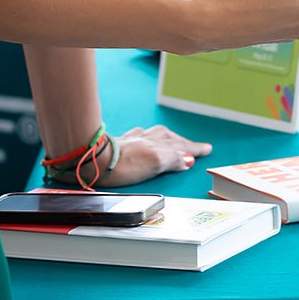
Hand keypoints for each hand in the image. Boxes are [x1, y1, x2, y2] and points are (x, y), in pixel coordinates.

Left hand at [98, 124, 212, 185]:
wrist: (92, 160)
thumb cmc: (122, 164)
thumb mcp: (154, 162)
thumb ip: (173, 158)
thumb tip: (187, 159)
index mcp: (159, 143)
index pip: (182, 146)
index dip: (194, 149)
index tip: (206, 149)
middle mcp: (147, 139)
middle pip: (171, 138)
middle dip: (183, 143)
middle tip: (194, 147)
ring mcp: (133, 140)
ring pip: (156, 135)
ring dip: (167, 138)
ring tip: (172, 141)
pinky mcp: (119, 144)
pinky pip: (139, 137)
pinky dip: (146, 138)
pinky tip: (142, 140)